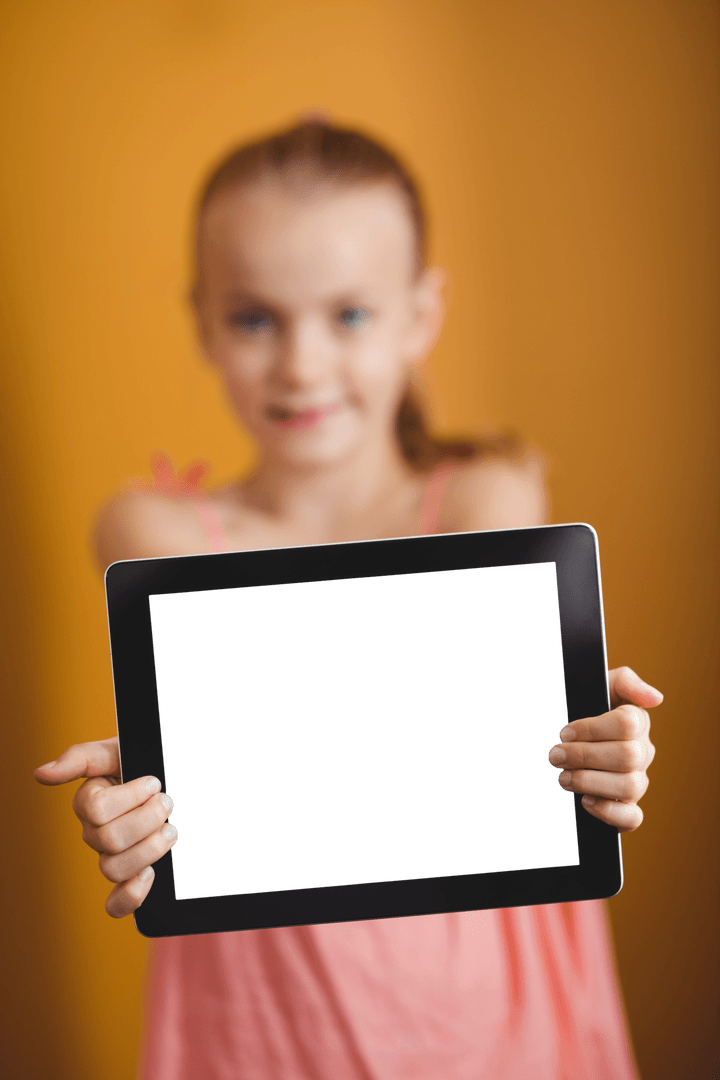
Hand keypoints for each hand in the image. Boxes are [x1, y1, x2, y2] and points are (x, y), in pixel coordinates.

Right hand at [34, 737, 177, 917]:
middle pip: (109, 840)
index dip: (131, 797)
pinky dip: (131, 895)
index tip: (154, 782)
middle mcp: (94, 833)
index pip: (97, 810)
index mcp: (88, 802)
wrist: (170, 780)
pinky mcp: (127, 879)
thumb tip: (42, 775)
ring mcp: (109, 857)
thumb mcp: (116, 751)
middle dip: (147, 818)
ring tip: (170, 830)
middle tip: (166, 802)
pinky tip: (150, 875)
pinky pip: (116, 904)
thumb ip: (80, 758)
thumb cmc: (141, 764)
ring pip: (113, 869)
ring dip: (150, 849)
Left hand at [547, 667, 660, 831]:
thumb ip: (626, 681)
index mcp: (638, 722)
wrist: (560, 738)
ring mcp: (637, 781)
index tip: (564, 732)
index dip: (592, 728)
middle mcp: (642, 752)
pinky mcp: (628, 808)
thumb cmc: (581, 709)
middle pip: (626, 756)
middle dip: (584, 756)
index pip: (627, 724)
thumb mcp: (598, 686)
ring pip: (629, 786)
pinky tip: (585, 801)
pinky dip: (608, 811)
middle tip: (554, 756)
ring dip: (589, 782)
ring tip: (562, 778)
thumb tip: (655, 698)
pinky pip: (632, 817)